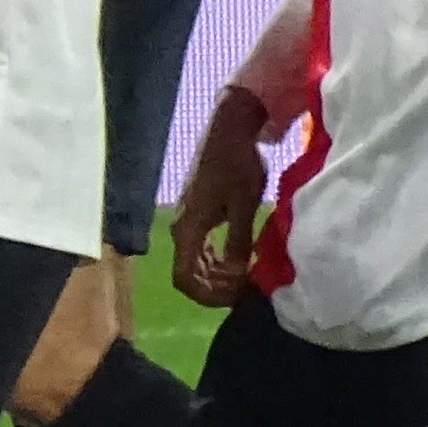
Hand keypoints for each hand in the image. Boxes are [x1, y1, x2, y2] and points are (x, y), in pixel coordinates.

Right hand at [170, 89, 271, 307]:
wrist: (229, 130)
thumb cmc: (238, 165)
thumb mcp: (244, 207)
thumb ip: (238, 243)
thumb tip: (238, 275)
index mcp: (188, 228)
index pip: (185, 278)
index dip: (208, 296)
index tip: (236, 296)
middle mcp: (180, 227)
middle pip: (187, 273)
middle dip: (215, 288)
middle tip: (246, 289)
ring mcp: (186, 220)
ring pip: (193, 262)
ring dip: (215, 276)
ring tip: (244, 278)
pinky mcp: (195, 212)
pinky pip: (199, 248)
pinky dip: (215, 261)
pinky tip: (236, 261)